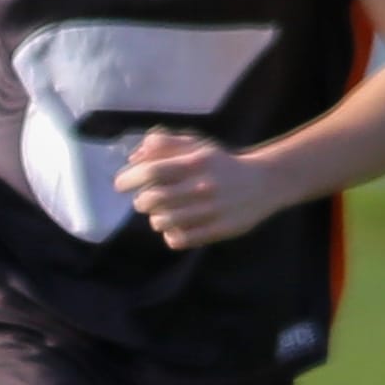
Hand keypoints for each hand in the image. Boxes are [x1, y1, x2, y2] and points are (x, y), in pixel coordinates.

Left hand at [114, 130, 277, 249]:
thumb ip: (164, 145)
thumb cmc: (221, 163)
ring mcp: (211, 210)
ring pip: (162, 221)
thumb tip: (133, 157)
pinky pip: (179, 239)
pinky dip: (170, 235)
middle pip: (152, 199)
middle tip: (144, 200)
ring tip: (162, 213)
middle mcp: (203, 185)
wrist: (264, 182)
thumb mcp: (196, 146)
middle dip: (141, 201)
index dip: (129, 178)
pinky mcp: (218, 230)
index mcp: (196, 162)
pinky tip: (176, 227)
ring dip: (155, 218)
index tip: (120, 184)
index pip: (152, 171)